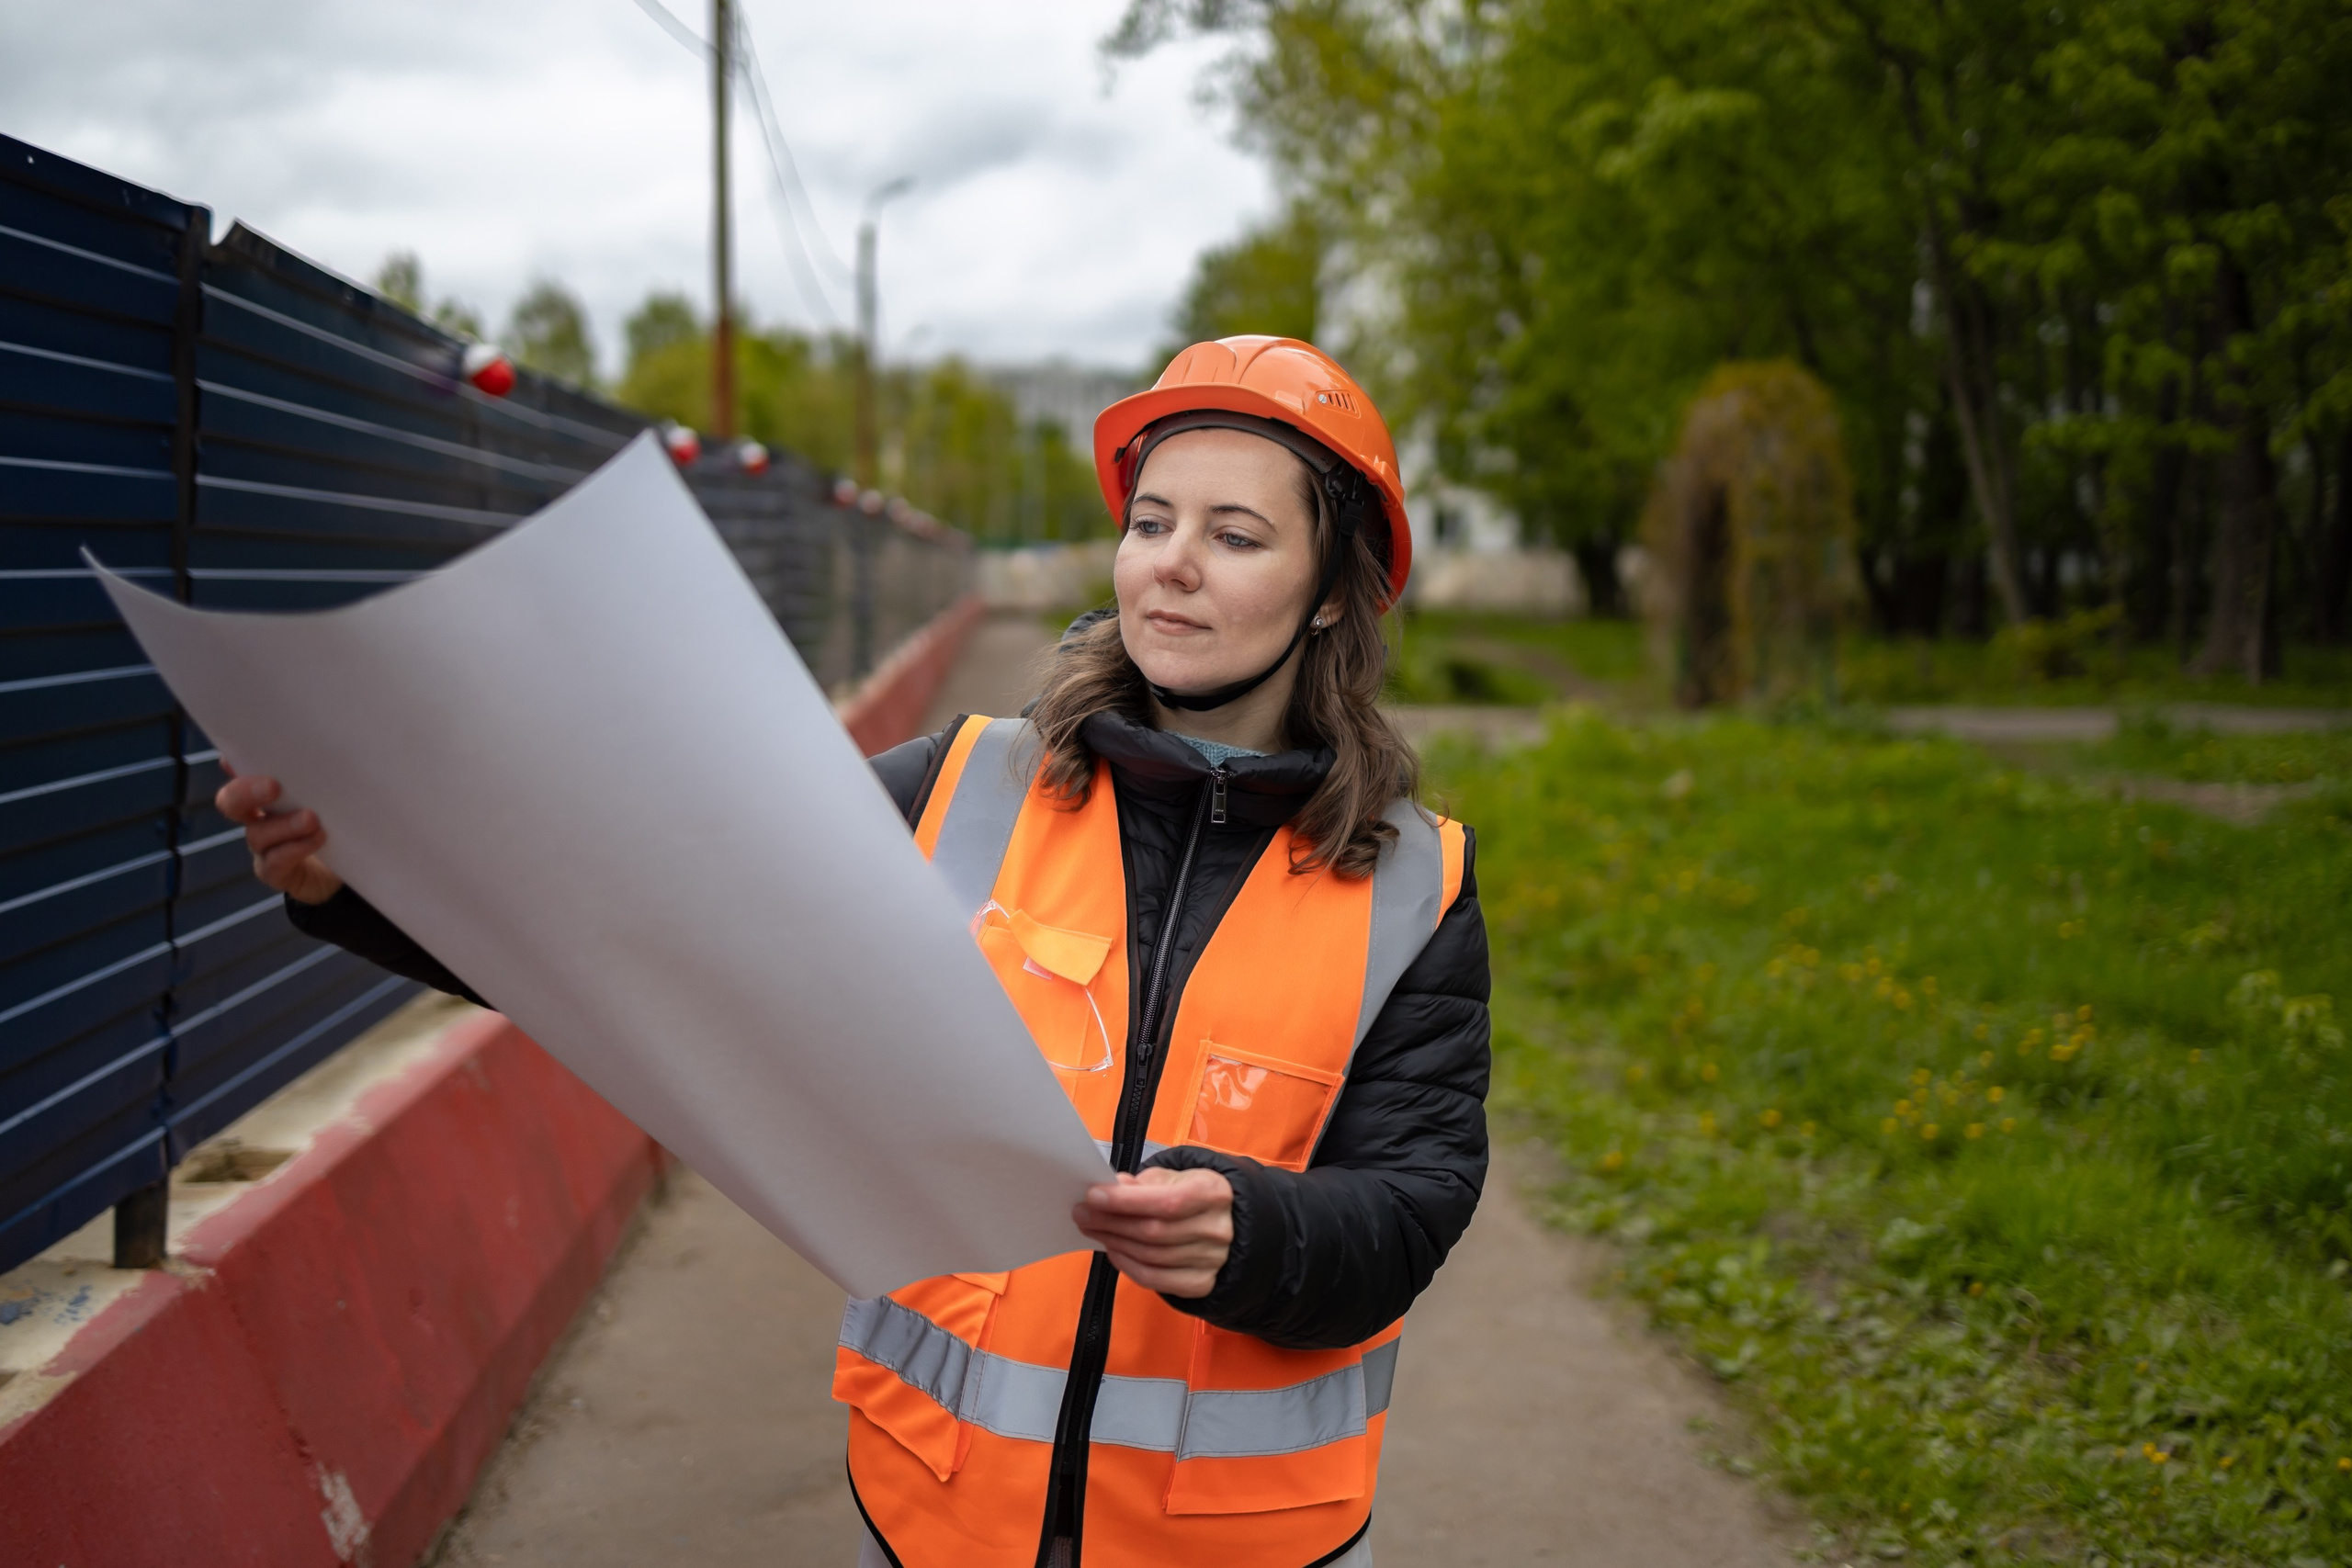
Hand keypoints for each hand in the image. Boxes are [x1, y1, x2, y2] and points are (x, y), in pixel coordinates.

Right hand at [214, 764, 343, 905]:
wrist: (352, 868)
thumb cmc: (343, 823)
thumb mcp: (337, 795)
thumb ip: (327, 776)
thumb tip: (341, 741)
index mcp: (269, 794)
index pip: (242, 773)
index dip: (234, 763)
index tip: (233, 755)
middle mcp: (259, 817)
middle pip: (232, 802)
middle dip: (246, 792)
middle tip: (272, 785)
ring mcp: (265, 847)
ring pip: (258, 833)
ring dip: (285, 824)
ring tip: (312, 818)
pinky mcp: (276, 872)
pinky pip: (275, 862)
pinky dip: (294, 849)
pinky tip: (317, 839)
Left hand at [1073, 1166, 1233, 1298]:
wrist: (1228, 1224)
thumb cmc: (1194, 1196)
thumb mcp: (1175, 1178)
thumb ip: (1145, 1183)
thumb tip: (1113, 1188)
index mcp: (1214, 1193)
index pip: (1166, 1202)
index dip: (1126, 1201)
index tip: (1093, 1196)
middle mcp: (1217, 1230)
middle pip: (1154, 1232)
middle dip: (1111, 1222)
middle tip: (1082, 1214)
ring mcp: (1211, 1261)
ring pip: (1151, 1256)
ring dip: (1115, 1242)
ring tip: (1093, 1229)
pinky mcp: (1201, 1283)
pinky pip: (1155, 1280)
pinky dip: (1128, 1266)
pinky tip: (1113, 1250)